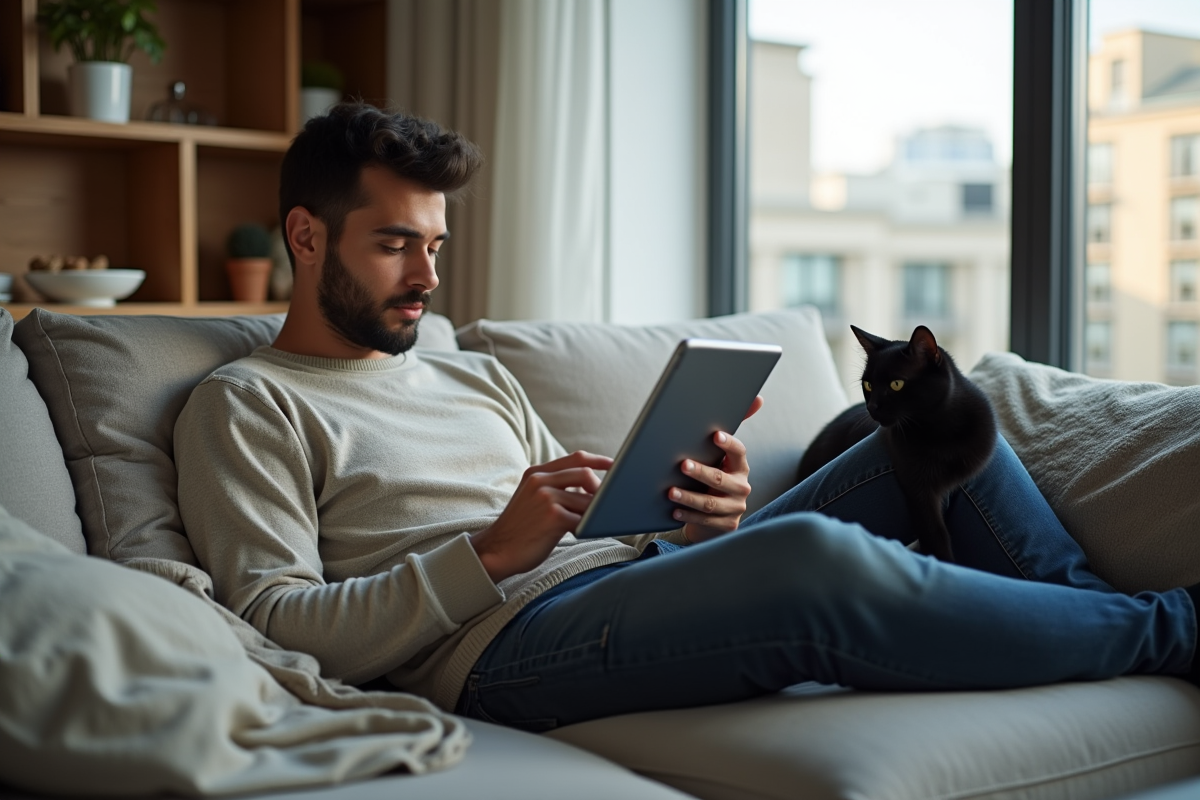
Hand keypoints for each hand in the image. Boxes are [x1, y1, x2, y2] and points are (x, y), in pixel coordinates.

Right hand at [471, 451, 612, 582]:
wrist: (497, 551)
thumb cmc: (520, 528)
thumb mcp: (533, 498)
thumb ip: (556, 488)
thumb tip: (592, 487)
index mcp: (536, 473)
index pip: (576, 458)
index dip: (599, 461)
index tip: (614, 465)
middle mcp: (540, 481)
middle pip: (586, 474)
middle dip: (601, 489)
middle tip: (606, 503)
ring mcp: (546, 497)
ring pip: (587, 500)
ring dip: (594, 514)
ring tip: (591, 523)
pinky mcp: (553, 517)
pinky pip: (584, 519)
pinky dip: (589, 526)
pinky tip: (583, 532)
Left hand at [671, 395, 762, 543]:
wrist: (714, 516)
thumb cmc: (714, 478)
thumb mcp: (718, 457)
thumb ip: (731, 429)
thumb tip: (758, 397)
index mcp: (740, 466)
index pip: (739, 452)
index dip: (729, 444)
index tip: (715, 436)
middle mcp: (741, 487)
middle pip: (721, 479)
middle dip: (701, 472)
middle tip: (683, 464)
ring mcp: (735, 508)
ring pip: (711, 503)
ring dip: (689, 497)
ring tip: (670, 491)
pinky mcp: (726, 525)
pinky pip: (706, 520)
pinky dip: (688, 515)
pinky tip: (674, 509)